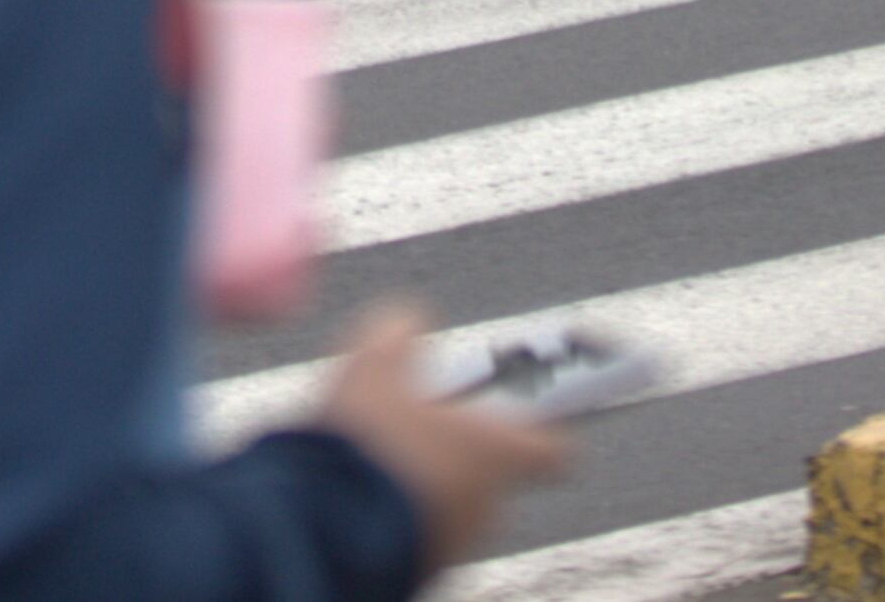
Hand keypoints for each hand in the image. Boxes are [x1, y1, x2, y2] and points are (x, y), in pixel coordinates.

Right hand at [318, 305, 567, 572]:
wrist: (329, 523)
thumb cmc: (369, 442)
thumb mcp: (374, 359)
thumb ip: (401, 326)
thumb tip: (412, 318)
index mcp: (498, 450)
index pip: (555, 446)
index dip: (540, 422)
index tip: (518, 403)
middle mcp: (492, 501)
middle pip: (495, 467)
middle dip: (461, 441)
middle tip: (420, 416)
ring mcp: (461, 540)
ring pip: (458, 497)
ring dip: (432, 474)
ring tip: (383, 450)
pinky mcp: (428, 566)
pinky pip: (428, 525)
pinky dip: (408, 504)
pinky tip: (368, 484)